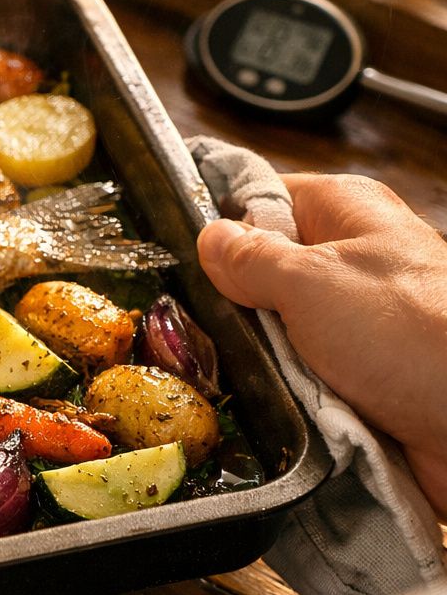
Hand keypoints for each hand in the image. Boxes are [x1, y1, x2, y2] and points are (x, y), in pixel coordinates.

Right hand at [198, 174, 446, 514]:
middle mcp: (353, 259)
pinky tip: (275, 399)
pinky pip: (299, 373)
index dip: (220, 223)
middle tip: (209, 325)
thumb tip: (209, 238)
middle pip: (262, 270)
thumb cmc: (415, 335)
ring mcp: (357, 320)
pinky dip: (284, 389)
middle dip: (233, 303)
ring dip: (260, 355)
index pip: (261, 196)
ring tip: (247, 370)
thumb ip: (249, 258)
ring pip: (276, 328)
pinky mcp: (361, 372)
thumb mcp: (310, 281)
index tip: (179, 254)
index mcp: (346, 211)